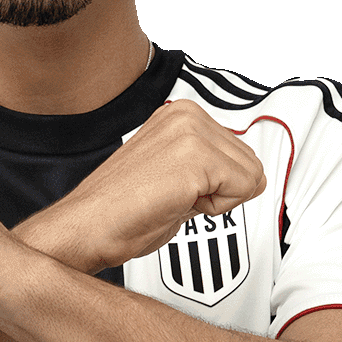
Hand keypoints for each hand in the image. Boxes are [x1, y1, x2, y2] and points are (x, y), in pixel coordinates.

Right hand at [28, 102, 267, 272]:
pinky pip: (243, 190)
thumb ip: (212, 170)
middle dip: (222, 191)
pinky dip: (216, 209)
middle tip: (175, 197)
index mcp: (181, 114)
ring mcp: (191, 133)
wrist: (89, 227)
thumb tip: (252, 179)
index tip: (177, 189)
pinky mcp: (195, 159)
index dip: (216, 185)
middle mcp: (187, 115)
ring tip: (174, 199)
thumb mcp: (177, 176)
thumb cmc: (122, 211)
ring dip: (218, 200)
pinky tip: (177, 203)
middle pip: (250, 163)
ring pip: (250, 176)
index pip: (239, 152)